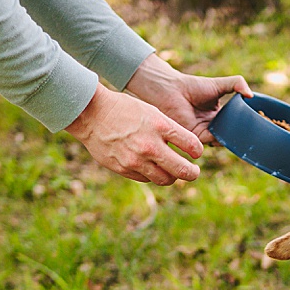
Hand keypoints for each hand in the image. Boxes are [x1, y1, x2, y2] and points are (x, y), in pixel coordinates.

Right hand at [66, 86, 202, 185]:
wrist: (91, 114)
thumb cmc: (124, 110)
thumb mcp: (151, 112)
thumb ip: (169, 130)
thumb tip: (188, 148)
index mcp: (160, 126)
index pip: (192, 146)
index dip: (198, 151)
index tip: (196, 153)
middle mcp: (150, 146)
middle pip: (183, 171)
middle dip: (193, 173)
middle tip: (194, 172)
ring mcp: (136, 160)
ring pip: (165, 179)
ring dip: (172, 177)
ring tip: (173, 172)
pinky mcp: (124, 169)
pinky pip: (146, 179)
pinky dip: (153, 175)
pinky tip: (151, 167)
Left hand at [126, 54, 251, 144]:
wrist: (171, 90)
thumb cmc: (192, 86)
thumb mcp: (220, 84)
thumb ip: (237, 84)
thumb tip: (252, 95)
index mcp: (218, 115)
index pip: (235, 123)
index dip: (245, 125)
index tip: (259, 125)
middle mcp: (212, 126)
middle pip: (230, 134)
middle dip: (241, 135)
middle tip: (256, 135)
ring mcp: (204, 132)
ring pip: (223, 139)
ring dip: (232, 138)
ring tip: (245, 135)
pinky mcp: (196, 137)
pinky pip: (211, 141)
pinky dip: (220, 139)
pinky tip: (229, 134)